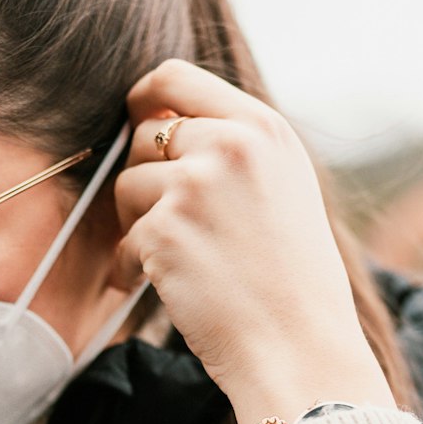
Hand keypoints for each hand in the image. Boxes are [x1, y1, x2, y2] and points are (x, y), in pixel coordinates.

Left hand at [113, 59, 395, 423]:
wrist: (300, 347)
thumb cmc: (291, 279)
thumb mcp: (281, 186)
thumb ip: (233, 148)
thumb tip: (158, 121)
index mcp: (262, 128)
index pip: (176, 77)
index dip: (144, 98)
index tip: (135, 118)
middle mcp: (229, 146)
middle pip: (144, 136)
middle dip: (146, 179)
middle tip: (170, 223)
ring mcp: (193, 186)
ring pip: (126, 187)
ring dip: (138, 225)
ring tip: (178, 260)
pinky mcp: (162, 230)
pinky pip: (122, 240)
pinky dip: (133, 267)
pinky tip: (167, 287)